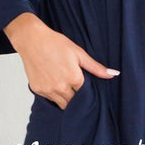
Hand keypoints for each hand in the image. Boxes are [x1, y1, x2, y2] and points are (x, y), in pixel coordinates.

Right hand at [3, 13, 118, 109]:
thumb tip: (113, 74)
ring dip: (67, 100)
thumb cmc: (55, 43)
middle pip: (75, 103)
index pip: (86, 96)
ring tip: (68, 88)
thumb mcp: (78, 53)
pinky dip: (55, 95)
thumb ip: (95, 67)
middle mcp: (60, 87)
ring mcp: (47, 90)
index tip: (90, 92)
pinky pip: (50, 99)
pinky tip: (56, 84)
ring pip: (62, 104)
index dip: (89, 95)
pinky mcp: (37, 90)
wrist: (31, 39)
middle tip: (79, 91)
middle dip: (78, 100)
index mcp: (73, 78)